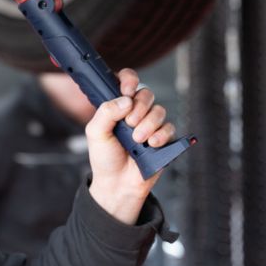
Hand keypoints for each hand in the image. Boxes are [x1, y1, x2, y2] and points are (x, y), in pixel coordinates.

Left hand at [86, 68, 175, 224]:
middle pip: (146, 94)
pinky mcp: (162, 138)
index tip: (127, 90)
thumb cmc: (104, 158)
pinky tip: (151, 144)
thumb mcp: (96, 132)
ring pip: (159, 110)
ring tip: (137, 139)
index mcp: (117, 106)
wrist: (117, 185)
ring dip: (148, 124)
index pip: (126, 81)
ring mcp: (149, 124)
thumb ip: (106, 112)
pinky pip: (169, 127)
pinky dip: (160, 135)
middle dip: (139, 107)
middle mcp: (134, 112)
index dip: (129, 80)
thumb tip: (126, 100)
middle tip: (129, 124)